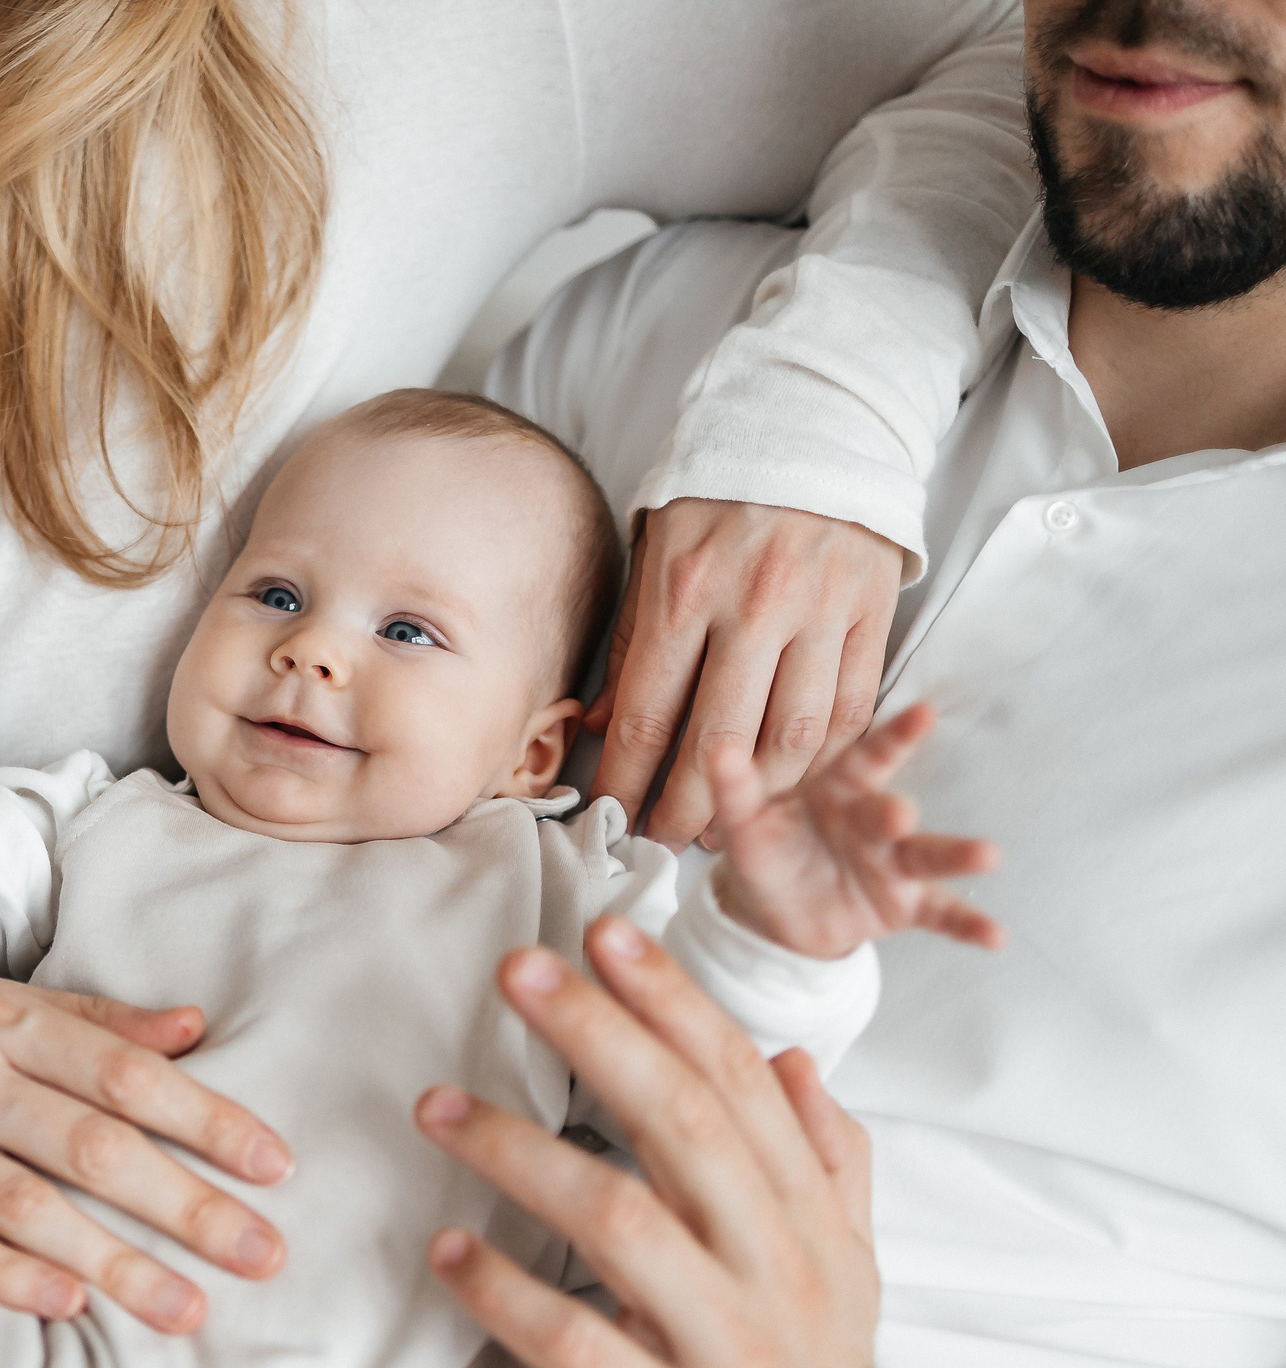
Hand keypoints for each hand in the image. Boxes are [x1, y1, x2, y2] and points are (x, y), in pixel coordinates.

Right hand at [0, 963, 291, 1333]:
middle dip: (186, 1205)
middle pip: (91, 1143)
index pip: (124, 1072)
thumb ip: (89, 1022)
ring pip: (25, 1204)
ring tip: (188, 1311)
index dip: (208, 1117)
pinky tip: (68, 1306)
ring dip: (116, 1262)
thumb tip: (193, 1029)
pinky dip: (4, 1275)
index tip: (275, 1167)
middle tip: (263, 1255)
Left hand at [419, 918, 881, 1367]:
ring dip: (522, 1154)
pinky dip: (507, 1294)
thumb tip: (794, 1059)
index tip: (604, 932)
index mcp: (808, 1220)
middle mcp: (779, 1272)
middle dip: (600, 1037)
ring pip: (625, 1224)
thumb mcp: (844, 1269)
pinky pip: (579, 1346)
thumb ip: (826, 1162)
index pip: (739, 1085)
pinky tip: (446, 1252)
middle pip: (686, 1126)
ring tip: (437, 1107)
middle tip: (517, 972)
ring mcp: (731, 1352)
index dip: (672, 1002)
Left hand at [590, 500, 901, 848]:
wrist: (814, 420)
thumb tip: (600, 723)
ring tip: (731, 824)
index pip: (644, 714)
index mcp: (683, 589)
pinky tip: (794, 782)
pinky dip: (823, 759)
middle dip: (688, 808)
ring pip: (792, 739)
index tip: (614, 816)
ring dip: (761, 796)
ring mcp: (820, 611)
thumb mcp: (653, 549)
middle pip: (716, 743)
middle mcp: (753, 605)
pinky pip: (851, 709)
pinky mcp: (873, 613)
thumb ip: (632, 637)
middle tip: (669, 841)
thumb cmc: (716, 492)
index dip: (626, 780)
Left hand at [709, 703, 1003, 959]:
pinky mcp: (904, 905)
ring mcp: (893, 864)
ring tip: (988, 855)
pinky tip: (996, 937)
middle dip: (894, 812)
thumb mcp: (745, 821)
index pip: (864, 759)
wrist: (775, 910)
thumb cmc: (768, 848)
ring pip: (927, 855)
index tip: (924, 713)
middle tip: (900, 813)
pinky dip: (968, 925)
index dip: (893, 736)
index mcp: (837, 791)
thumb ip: (735, 787)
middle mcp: (872, 822)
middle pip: (889, 811)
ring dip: (957, 854)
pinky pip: (941, 914)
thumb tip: (717, 749)